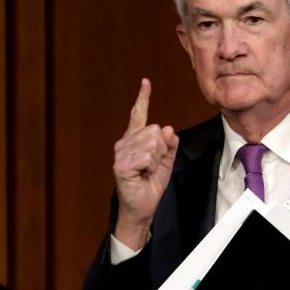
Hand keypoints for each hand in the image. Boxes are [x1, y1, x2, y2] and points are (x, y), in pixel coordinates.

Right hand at [112, 78, 178, 248]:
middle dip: (161, 150)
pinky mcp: (121, 164)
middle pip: (154, 131)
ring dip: (156, 161)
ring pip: (152, 144)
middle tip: (152, 166)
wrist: (142, 206)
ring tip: (146, 172)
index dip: (143, 98)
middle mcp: (125, 142)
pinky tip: (142, 175)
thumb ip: (169, 145)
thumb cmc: (150, 184)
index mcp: (134, 139)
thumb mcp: (166, 162)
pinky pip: (147, 157)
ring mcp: (121, 153)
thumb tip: (167, 129)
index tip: (145, 82)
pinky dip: (150, 168)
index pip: (138, 115)